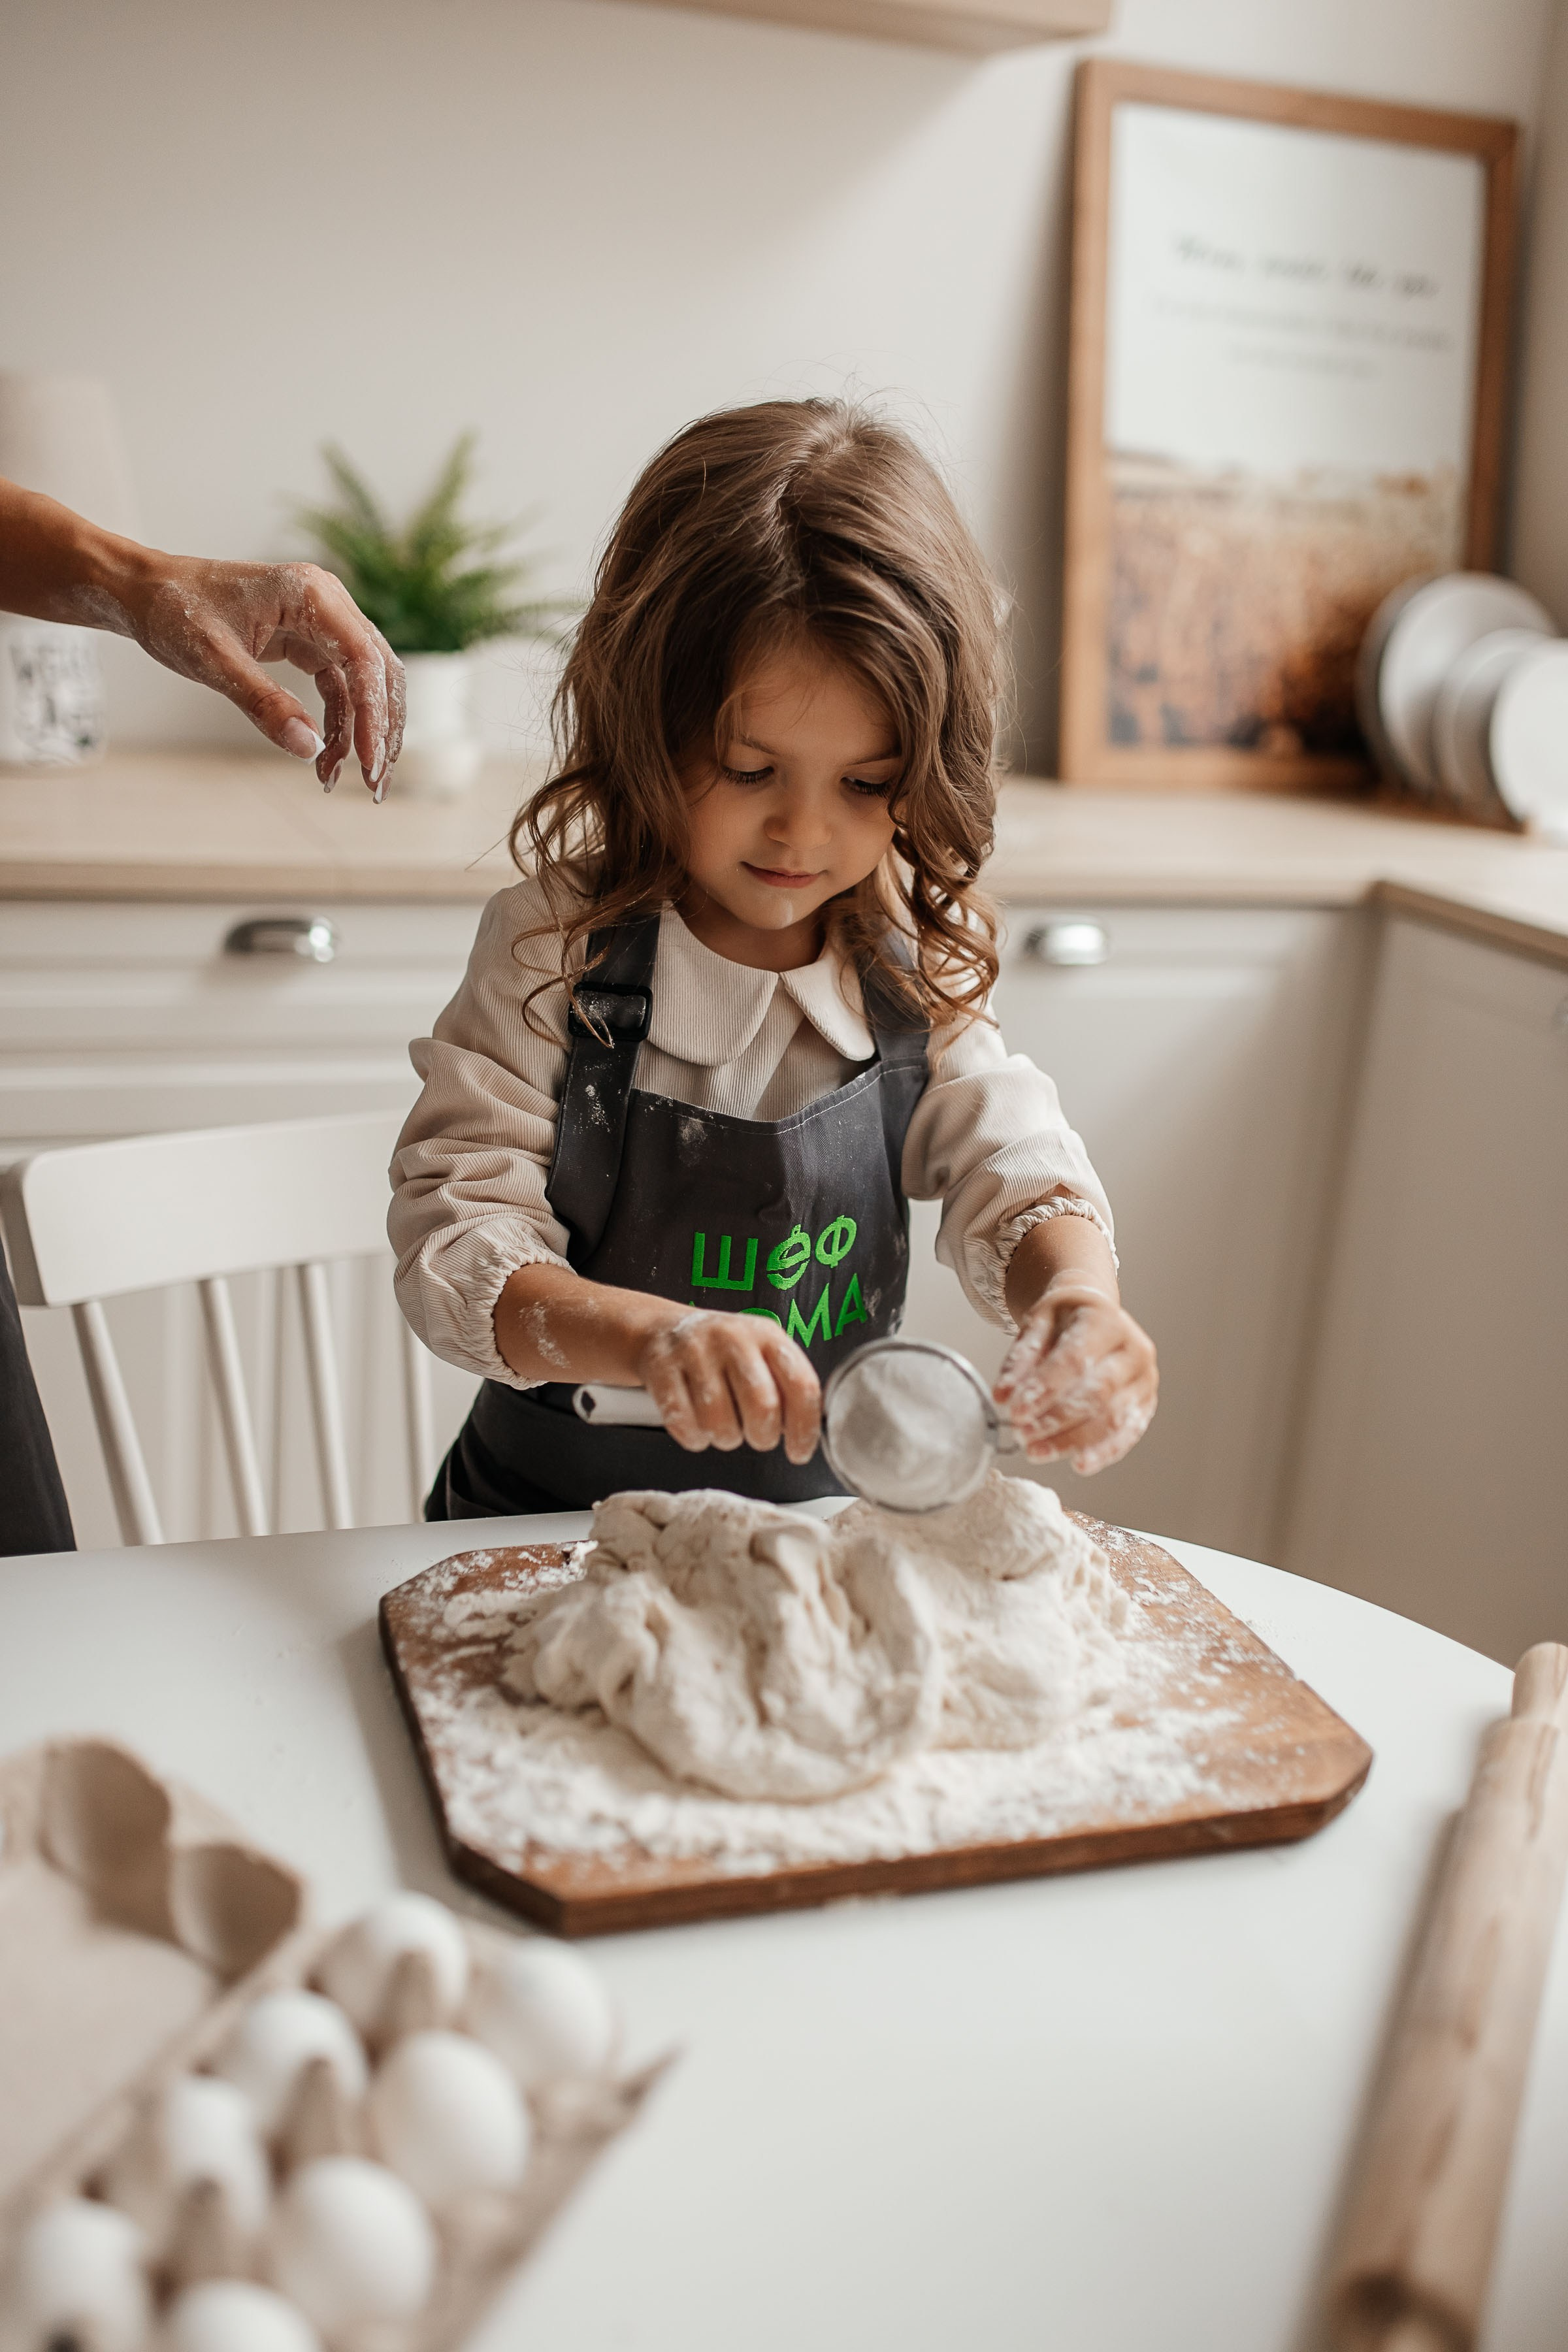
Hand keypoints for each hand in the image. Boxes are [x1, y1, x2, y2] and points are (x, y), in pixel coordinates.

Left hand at [116, 555, 404, 794]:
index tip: (368, 763)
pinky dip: (338, 725)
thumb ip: (263, 703)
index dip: (373, 714)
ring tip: (337, 778)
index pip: (364, 659)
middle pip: (379, 673)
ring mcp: (322, 622)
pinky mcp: (310, 643)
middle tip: (374, 784)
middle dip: (380, 731)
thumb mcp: (214, 660)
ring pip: (364, 685)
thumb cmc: (174, 612)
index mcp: (310, 594)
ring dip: (361, 734)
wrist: (146, 593)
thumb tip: (309, 749)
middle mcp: (326, 603)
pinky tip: (323, 756)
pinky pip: (340, 688)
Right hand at [635, 1310, 820, 1464]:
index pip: (801, 1385)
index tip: (799, 1452)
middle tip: (757, 1437)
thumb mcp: (762, 1354)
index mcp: (767, 1335)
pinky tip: (696, 1424)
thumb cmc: (722, 1353)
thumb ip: (786, 1387)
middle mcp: (733, 1338)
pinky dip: (694, 1437)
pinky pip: (683, 1424)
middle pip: (762, 1406)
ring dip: (725, 1438)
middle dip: (763, 1436)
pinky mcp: (661, 1368)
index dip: (804, 1428)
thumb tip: (805, 1433)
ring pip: (719, 1422)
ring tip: (722, 1425)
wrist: (662, 1330)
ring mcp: (694, 1351)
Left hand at [993, 1279, 1156, 1474]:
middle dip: (1056, 1419)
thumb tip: (1003, 1396)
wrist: (1097, 1314)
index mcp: (1106, 1321)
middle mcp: (1134, 1349)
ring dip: (1072, 1441)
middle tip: (1022, 1435)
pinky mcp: (1147, 1402)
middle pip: (1097, 1393)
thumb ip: (1020, 1359)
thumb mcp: (1037, 1324)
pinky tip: (1078, 1464)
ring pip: (1112, 1418)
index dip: (1044, 1389)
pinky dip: (1104, 1452)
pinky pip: (1128, 1433)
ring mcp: (1145, 1378)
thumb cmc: (1066, 1320)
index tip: (1015, 1411)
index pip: (1076, 1359)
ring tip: (1036, 1451)